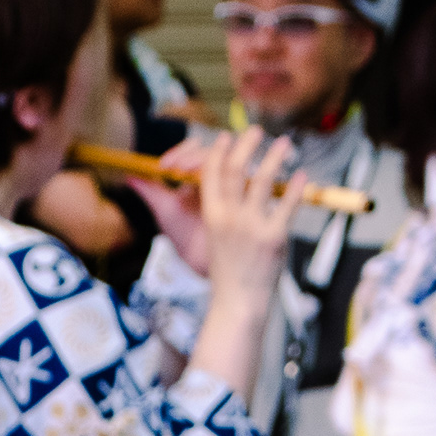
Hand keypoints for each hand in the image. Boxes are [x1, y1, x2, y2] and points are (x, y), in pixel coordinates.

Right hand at [140, 131, 297, 297]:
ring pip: (263, 180)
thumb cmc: (216, 270)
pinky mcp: (274, 237)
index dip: (217, 150)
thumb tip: (133, 180)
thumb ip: (165, 205)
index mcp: (209, 215)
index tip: (226, 138)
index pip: (209, 171)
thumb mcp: (186, 237)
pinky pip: (288, 205)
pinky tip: (303, 174)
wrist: (237, 304)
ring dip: (275, 157)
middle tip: (257, 131)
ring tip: (285, 143)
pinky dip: (297, 187)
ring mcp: (252, 226)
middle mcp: (229, 217)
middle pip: (235, 168)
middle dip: (246, 144)